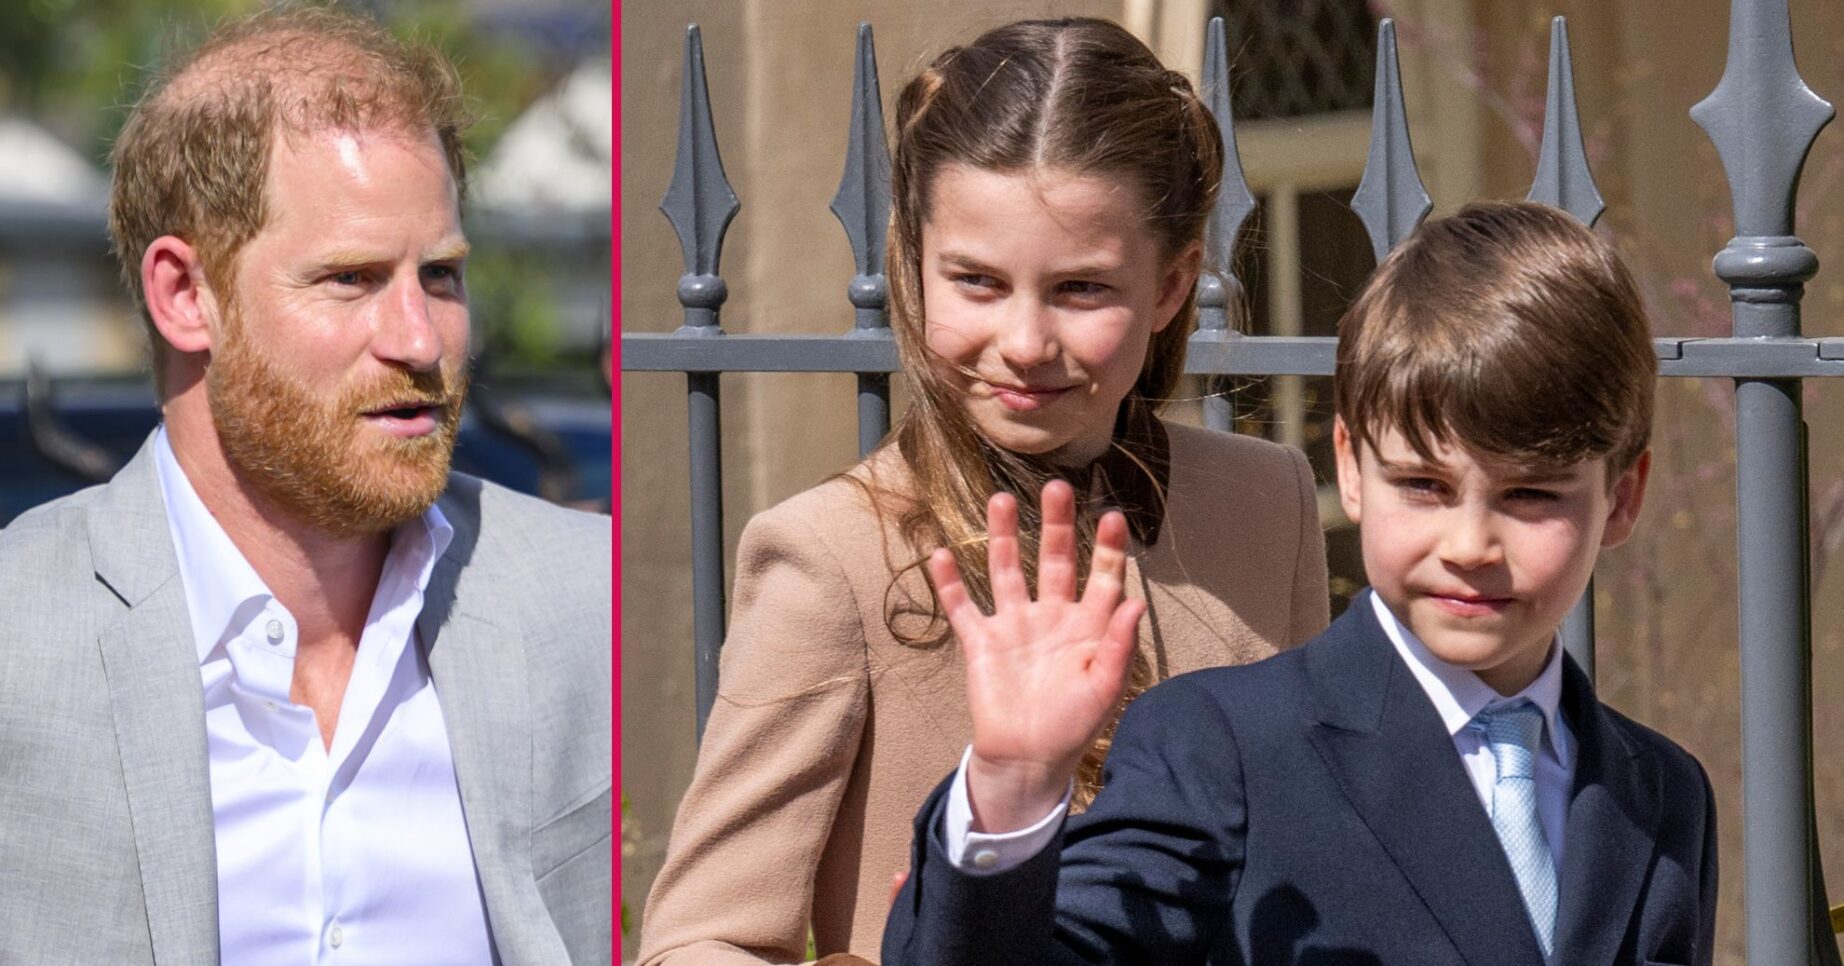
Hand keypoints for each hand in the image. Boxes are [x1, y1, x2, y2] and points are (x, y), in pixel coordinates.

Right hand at [926, 479, 1142, 833]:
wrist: (1026, 760)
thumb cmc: (1072, 726)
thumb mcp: (1104, 689)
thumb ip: (1120, 646)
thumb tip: (1138, 602)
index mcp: (1088, 627)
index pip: (1102, 578)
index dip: (1108, 548)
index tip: (1112, 516)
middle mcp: (1051, 617)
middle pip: (1054, 560)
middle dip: (1056, 525)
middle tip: (1056, 487)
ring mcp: (1014, 626)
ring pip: (1007, 571)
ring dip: (1003, 537)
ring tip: (1001, 499)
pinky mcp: (981, 643)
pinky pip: (963, 607)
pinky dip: (950, 583)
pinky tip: (941, 554)